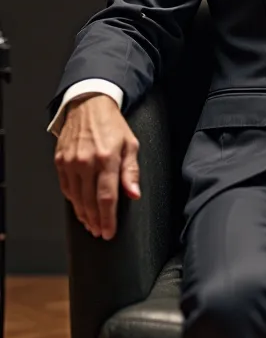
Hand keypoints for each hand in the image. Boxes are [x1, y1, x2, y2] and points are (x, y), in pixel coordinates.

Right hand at [54, 94, 140, 239]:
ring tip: (91, 224)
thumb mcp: (130, 144)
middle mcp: (87, 161)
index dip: (108, 219)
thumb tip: (133, 194)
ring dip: (83, 215)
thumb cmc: (112, 124)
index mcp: (107, 158)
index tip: (109, 232)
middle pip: (89, 202)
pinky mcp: (60, 161)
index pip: (107, 197)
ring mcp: (71, 162)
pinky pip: (65, 188)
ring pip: (76, 198)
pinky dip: (73, 201)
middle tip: (100, 232)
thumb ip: (131, 171)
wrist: (89, 105)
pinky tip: (79, 207)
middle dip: (96, 221)